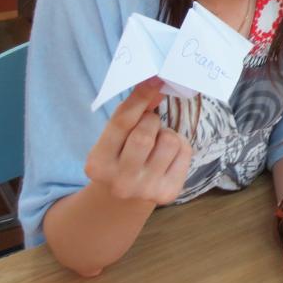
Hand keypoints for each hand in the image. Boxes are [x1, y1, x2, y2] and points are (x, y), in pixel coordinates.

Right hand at [84, 78, 191, 204]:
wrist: (122, 202)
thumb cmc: (118, 159)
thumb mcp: (113, 139)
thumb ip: (130, 114)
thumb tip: (155, 85)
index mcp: (98, 163)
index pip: (122, 122)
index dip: (140, 98)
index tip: (154, 80)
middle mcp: (120, 180)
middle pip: (145, 133)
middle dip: (151, 121)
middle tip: (148, 125)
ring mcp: (145, 189)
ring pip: (169, 140)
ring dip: (166, 133)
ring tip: (156, 143)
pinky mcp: (168, 193)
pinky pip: (184, 151)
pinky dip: (179, 145)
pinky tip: (166, 156)